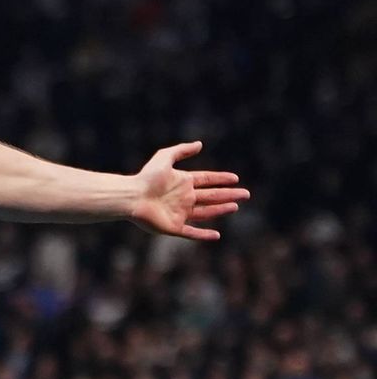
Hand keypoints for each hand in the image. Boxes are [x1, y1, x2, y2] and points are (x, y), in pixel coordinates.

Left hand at [128, 141, 249, 240]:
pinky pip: (192, 232)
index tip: (235, 178)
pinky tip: (217, 235)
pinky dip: (204, 235)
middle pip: (211, 196)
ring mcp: (179, 213)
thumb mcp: (164, 157)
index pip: (206, 180)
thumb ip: (181, 150)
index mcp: (182, 182)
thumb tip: (200, 144)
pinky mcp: (173, 227)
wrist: (131, 197)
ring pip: (205, 212)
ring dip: (221, 210)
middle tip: (246, 194)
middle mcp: (183, 198)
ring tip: (236, 206)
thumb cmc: (146, 178)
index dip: (221, 179)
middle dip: (228, 195)